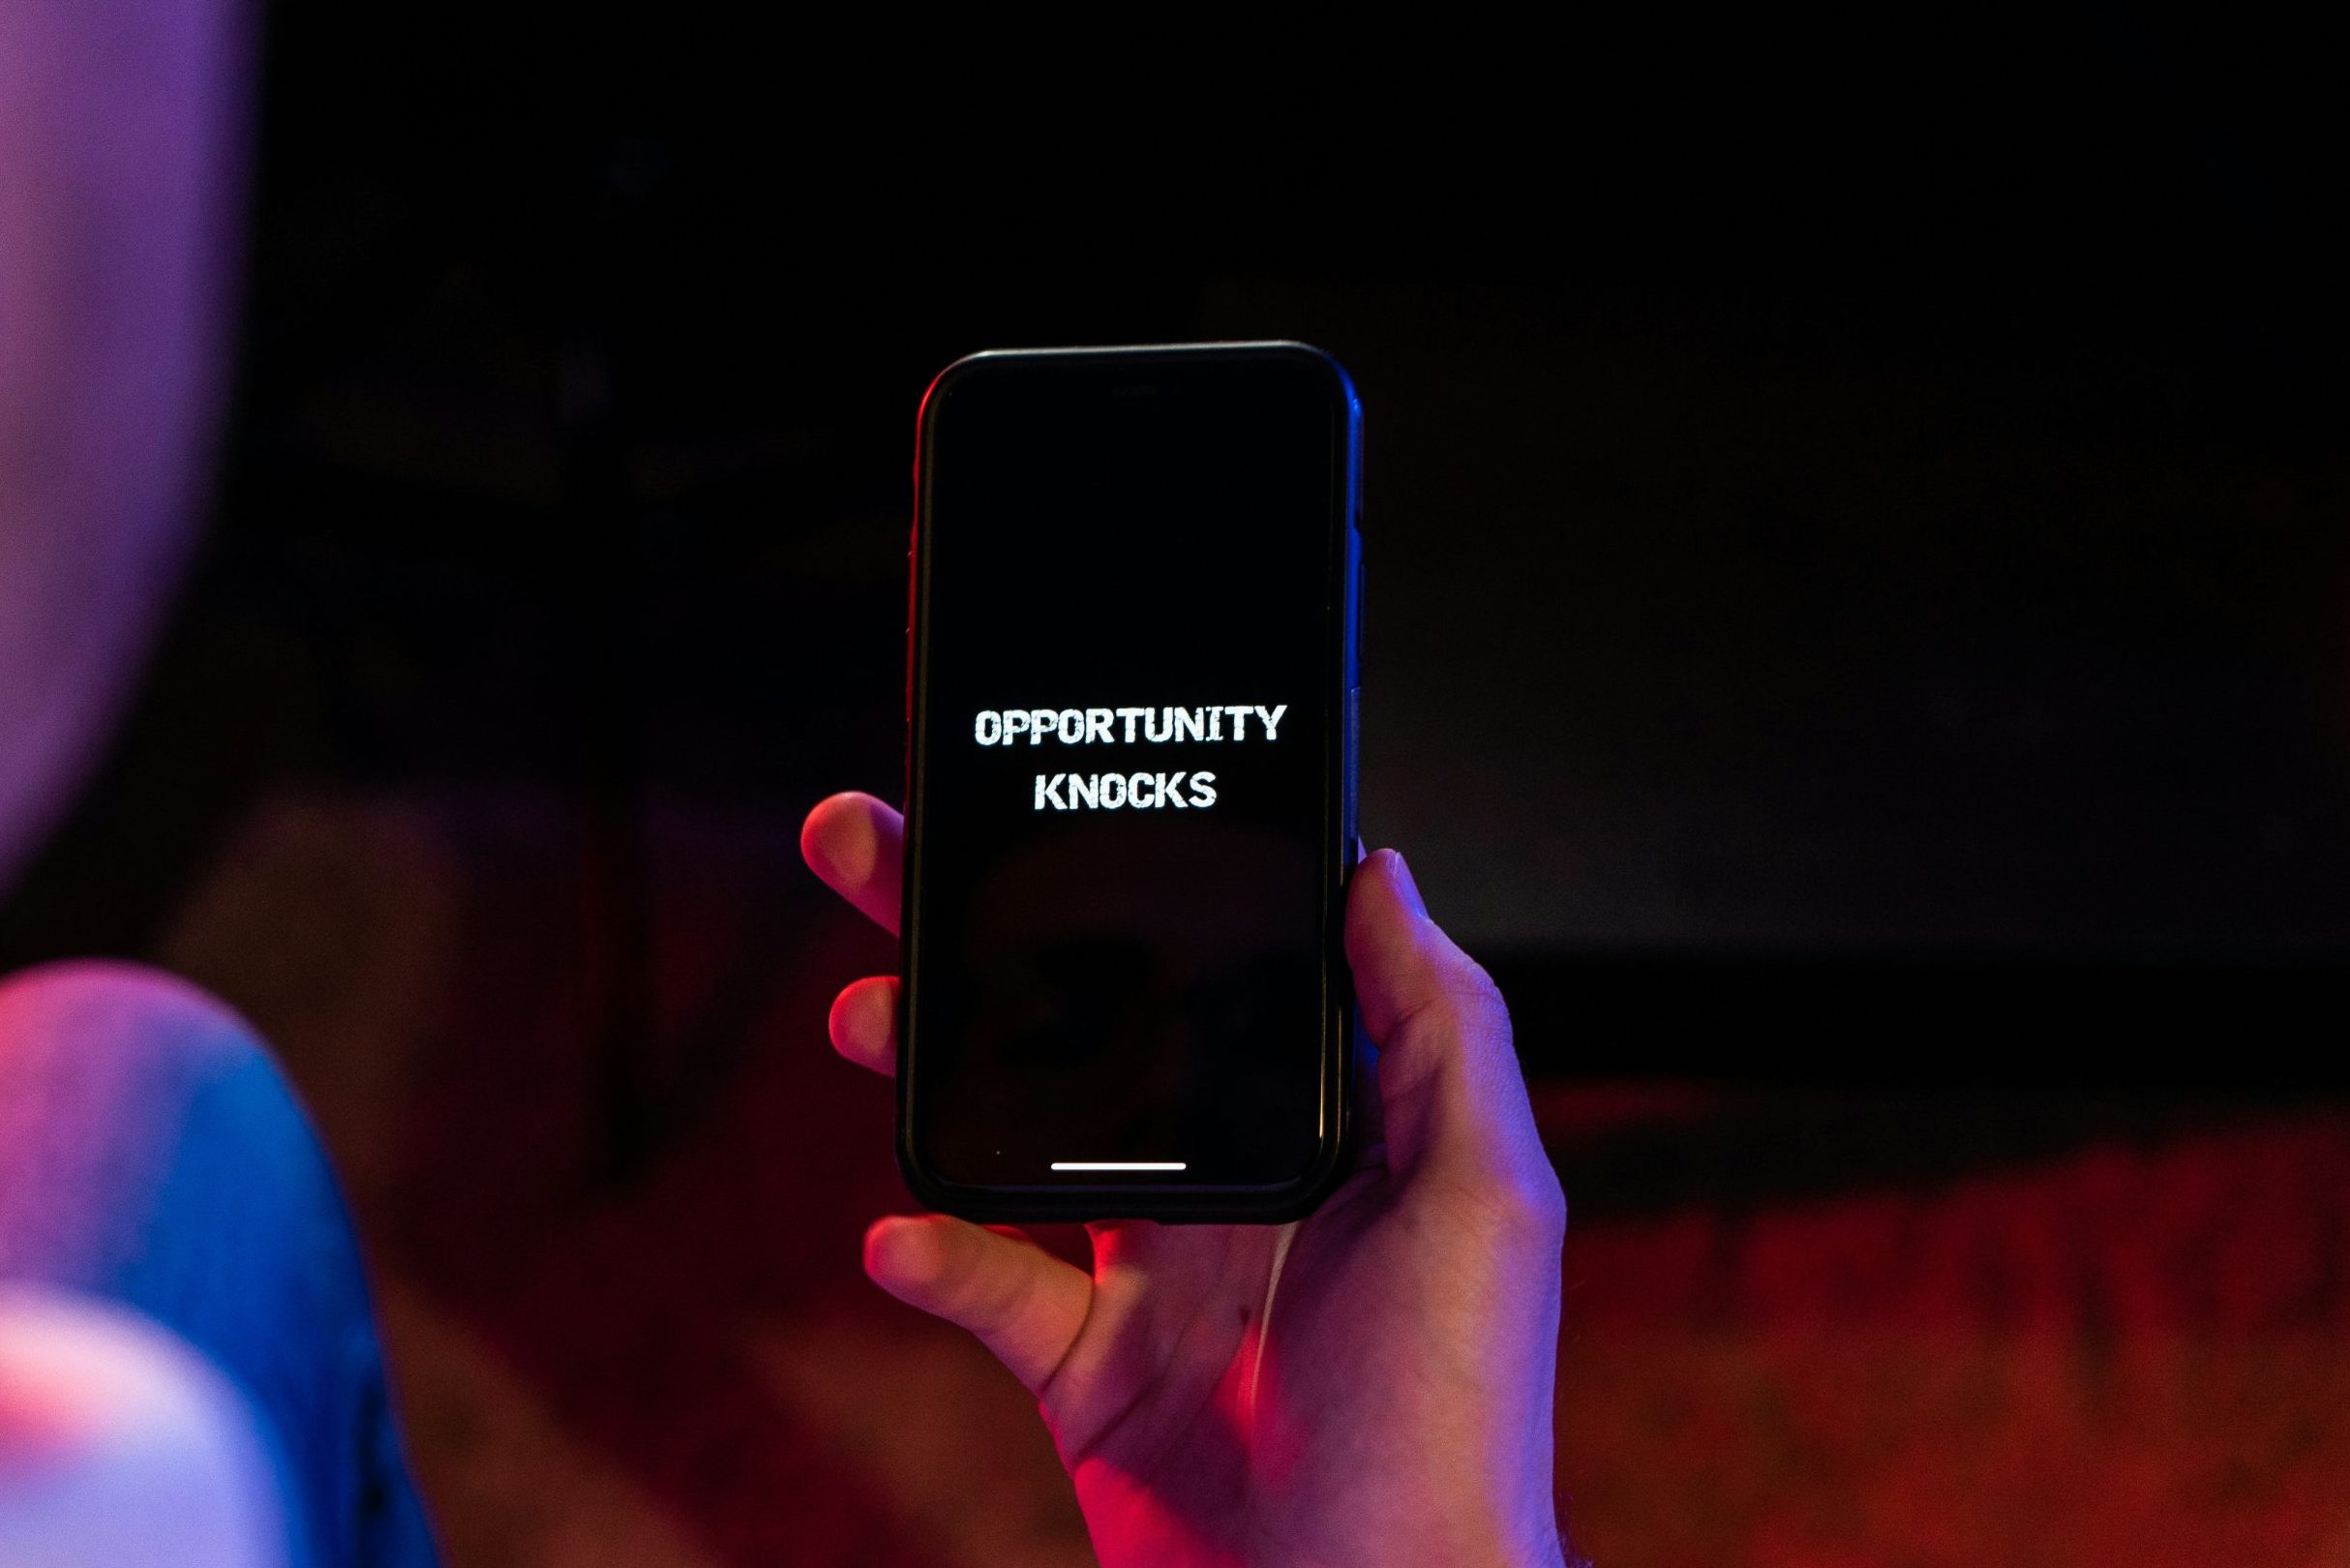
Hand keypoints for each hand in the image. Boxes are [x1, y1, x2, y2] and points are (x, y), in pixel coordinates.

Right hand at [802, 792, 1570, 1567]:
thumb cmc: (1461, 1419)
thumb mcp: (1484, 1197)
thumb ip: (1439, 1029)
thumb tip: (1382, 870)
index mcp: (1314, 1122)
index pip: (1204, 963)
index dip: (1123, 874)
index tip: (1049, 791)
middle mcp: (1225, 1178)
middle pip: (1078, 1020)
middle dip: (973, 932)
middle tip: (875, 845)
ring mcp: (1151, 1271)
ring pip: (1013, 1131)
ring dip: (928, 1064)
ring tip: (863, 1011)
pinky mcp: (1087, 1369)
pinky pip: (989, 1291)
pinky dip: (937, 1258)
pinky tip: (896, 1231)